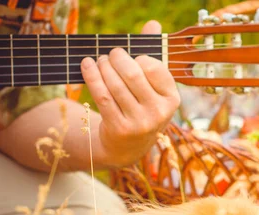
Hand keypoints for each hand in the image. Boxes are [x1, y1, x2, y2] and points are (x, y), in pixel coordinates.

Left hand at [80, 20, 179, 166]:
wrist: (128, 146)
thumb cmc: (141, 107)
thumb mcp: (152, 87)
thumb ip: (153, 55)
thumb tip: (154, 24)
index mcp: (172, 99)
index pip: (154, 68)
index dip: (138, 57)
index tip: (131, 56)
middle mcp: (159, 112)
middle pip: (133, 74)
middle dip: (117, 58)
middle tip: (110, 54)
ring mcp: (139, 122)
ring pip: (115, 84)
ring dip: (102, 66)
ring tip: (98, 60)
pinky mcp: (119, 128)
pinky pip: (101, 95)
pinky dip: (91, 76)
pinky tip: (86, 66)